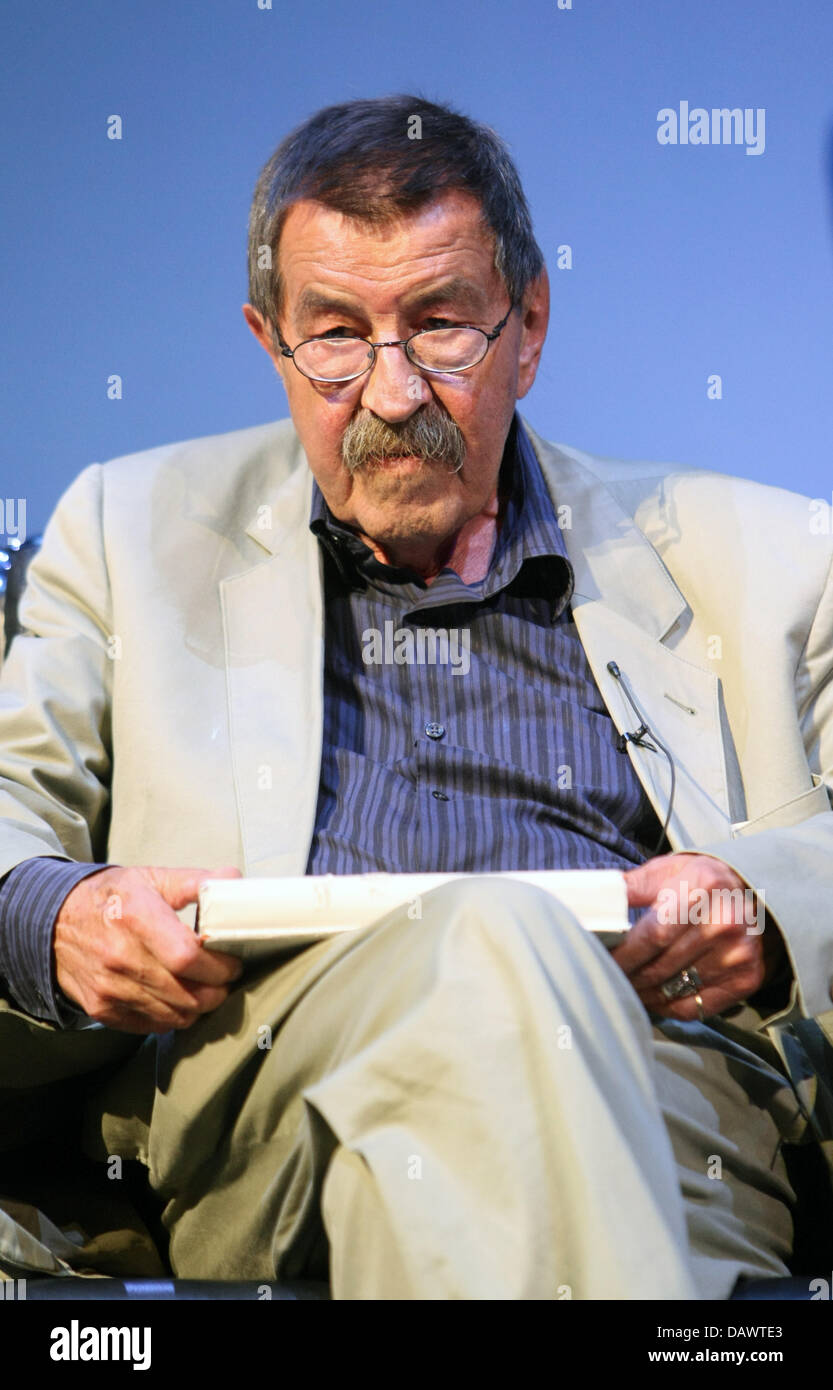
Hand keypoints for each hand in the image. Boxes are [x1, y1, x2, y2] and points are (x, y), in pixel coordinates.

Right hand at [54, 864, 244, 1033]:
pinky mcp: (102, 1008)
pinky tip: (176, 998)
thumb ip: (194, 881)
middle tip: (224, 978)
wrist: (52, 922)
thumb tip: (233, 881)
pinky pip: (151, 1025)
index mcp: (137, 917)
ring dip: (198, 1006)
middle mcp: (121, 957)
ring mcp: (109, 987)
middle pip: (187, 993)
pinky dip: (171, 1017)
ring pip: (174, 1015)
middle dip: (217, 990)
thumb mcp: (149, 878)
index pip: (188, 956)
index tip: (231, 962)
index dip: (219, 965)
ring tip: (203, 987)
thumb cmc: (108, 899)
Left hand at [610, 852, 785, 1019]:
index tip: (600, 960)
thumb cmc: (703, 882)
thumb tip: (592, 900)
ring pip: (673, 990)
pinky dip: (667, 1008)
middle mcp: (724, 924)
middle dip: (628, 976)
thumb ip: (631, 885)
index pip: (653, 935)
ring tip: (625, 988)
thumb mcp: (669, 870)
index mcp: (702, 890)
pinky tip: (651, 999)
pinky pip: (694, 1007)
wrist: (756, 894)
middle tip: (606, 978)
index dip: (623, 954)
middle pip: (660, 966)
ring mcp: (737, 955)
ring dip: (643, 994)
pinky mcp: (745, 979)